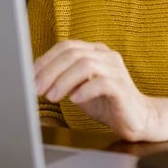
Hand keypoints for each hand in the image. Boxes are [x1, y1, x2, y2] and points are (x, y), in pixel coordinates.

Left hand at [33, 40, 162, 142]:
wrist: (137, 120)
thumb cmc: (105, 103)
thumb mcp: (78, 88)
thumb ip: (62, 79)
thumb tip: (35, 78)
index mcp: (94, 51)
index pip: (65, 46)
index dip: (46, 60)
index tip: (30, 75)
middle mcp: (105, 55)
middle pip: (72, 54)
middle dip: (50, 71)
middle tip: (36, 88)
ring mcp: (116, 69)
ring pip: (85, 65)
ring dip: (63, 81)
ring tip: (51, 97)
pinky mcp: (123, 87)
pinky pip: (101, 82)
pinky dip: (84, 90)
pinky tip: (74, 100)